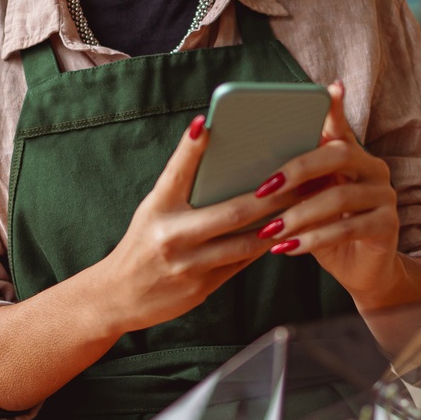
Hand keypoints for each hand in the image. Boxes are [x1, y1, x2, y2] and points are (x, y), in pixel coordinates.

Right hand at [85, 114, 279, 332]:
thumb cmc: (144, 243)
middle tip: (300, 180)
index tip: (206, 124)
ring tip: (302, 207)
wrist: (118, 296)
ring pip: (245, 243)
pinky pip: (240, 264)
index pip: (175, 172)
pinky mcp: (200, 288)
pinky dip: (262, 247)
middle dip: (271, 197)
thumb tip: (218, 154)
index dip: (190, 147)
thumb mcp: (154, 210)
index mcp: (157, 208)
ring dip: (277, 225)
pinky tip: (283, 233)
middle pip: (232, 213)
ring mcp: (187, 265)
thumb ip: (183, 188)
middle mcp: (170, 235)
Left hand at [251, 82, 411, 307]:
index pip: (341, 126)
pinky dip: (313, 239)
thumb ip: (295, 182)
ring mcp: (385, 196)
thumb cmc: (328, 229)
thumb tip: (252, 172)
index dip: (336, 108)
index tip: (330, 88)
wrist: (362, 271)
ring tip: (270, 230)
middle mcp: (374, 169)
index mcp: (353, 156)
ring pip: (339, 197)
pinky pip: (347, 228)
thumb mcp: (310, 202)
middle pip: (339, 155)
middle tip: (264, 189)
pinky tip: (287, 248)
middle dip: (298, 170)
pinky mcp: (387, 226)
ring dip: (299, 214)